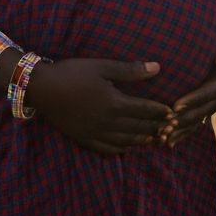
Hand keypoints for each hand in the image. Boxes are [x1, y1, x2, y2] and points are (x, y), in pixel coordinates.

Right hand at [27, 58, 173, 154]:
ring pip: (124, 141)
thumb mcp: (102, 66)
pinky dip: (119, 149)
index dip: (160, 112)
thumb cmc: (73, 72)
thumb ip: (130, 70)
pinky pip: (106, 149)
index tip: (172, 112)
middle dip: (155, 127)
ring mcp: (95, 133)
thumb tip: (157, 67)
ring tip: (153, 139)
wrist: (42, 88)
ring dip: (141, 140)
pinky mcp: (83, 139)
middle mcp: (108, 122)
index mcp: (114, 103)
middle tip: (169, 128)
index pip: (144, 109)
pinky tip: (125, 148)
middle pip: (138, 128)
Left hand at [164, 33, 215, 146]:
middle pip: (200, 112)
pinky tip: (168, 142)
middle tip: (164, 126)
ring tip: (163, 137)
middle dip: (182, 120)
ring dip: (180, 130)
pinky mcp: (206, 108)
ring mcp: (213, 105)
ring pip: (196, 121)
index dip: (192, 100)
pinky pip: (194, 123)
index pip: (207, 93)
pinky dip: (182, 133)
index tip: (175, 106)